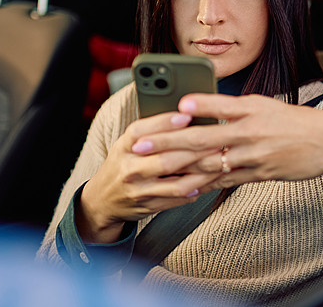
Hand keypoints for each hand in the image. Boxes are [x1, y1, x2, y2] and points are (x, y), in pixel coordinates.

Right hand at [77, 111, 221, 243]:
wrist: (102, 199)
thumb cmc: (123, 163)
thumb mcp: (127, 143)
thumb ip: (151, 131)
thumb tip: (187, 116)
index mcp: (124, 146)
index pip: (142, 131)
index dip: (165, 123)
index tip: (187, 115)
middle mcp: (129, 168)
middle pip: (166, 160)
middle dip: (195, 151)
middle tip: (217, 141)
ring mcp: (139, 190)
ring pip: (177, 183)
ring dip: (203, 174)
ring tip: (220, 164)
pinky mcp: (149, 206)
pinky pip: (178, 199)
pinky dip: (197, 190)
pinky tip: (211, 181)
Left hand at [129, 94, 322, 191]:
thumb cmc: (292, 120)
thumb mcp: (263, 104)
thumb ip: (232, 108)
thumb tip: (198, 108)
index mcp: (252, 109)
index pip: (220, 105)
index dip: (198, 105)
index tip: (176, 105)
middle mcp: (250, 132)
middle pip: (203, 138)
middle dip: (167, 142)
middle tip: (141, 146)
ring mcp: (254, 156)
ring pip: (210, 164)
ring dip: (178, 168)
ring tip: (153, 170)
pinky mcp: (258, 175)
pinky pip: (225, 181)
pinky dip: (203, 184)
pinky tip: (184, 187)